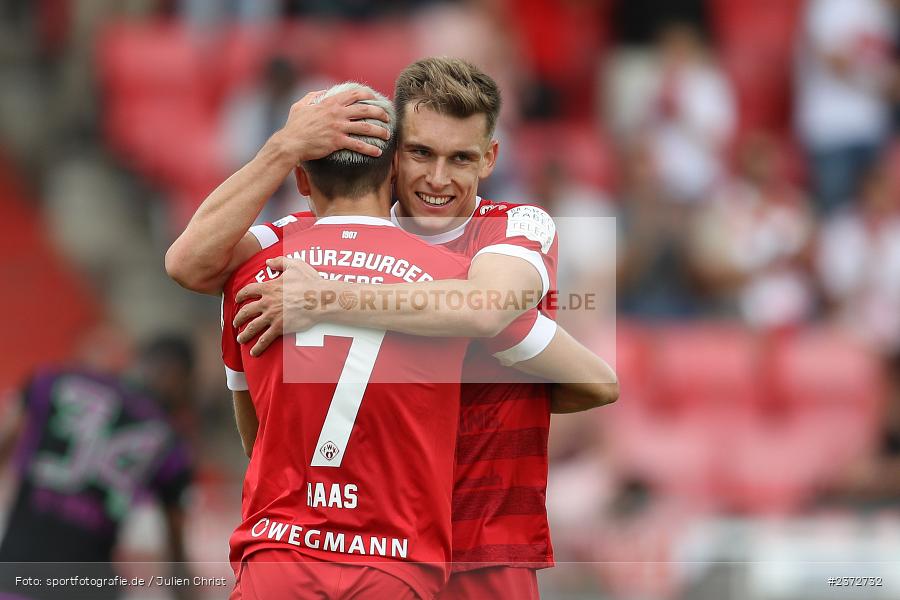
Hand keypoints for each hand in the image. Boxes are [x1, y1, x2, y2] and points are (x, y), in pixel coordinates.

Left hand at [234, 256, 322, 355]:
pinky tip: (253, 352)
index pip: (248, 291)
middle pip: (246, 311)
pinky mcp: (280, 327)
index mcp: (268, 287)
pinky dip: (258, 347)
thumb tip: (269, 262)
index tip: (237, 299)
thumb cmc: (309, 282)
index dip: (240, 295)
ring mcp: (272, 316)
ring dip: (244, 334)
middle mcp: (267, 302)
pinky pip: (265, 339)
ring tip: (240, 338)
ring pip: (252, 327)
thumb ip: (279, 262)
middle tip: (235, 322)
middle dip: (239, 318)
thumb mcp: (294, 265)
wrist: (320, 298)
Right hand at [270, 88, 390, 163]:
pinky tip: (378, 152)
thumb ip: (313, 96)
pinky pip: (359, 145)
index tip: (376, 98)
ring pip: (366, 127)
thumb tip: (323, 92)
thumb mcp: (301, 106)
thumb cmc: (294, 126)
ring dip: (380, 131)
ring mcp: (338, 127)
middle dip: (380, 112)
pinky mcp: (337, 142)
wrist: (290, 143)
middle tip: (388, 118)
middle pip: (365, 109)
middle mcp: (336, 113)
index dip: (368, 94)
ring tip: (387, 135)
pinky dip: (370, 149)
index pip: (354, 94)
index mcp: (330, 103)